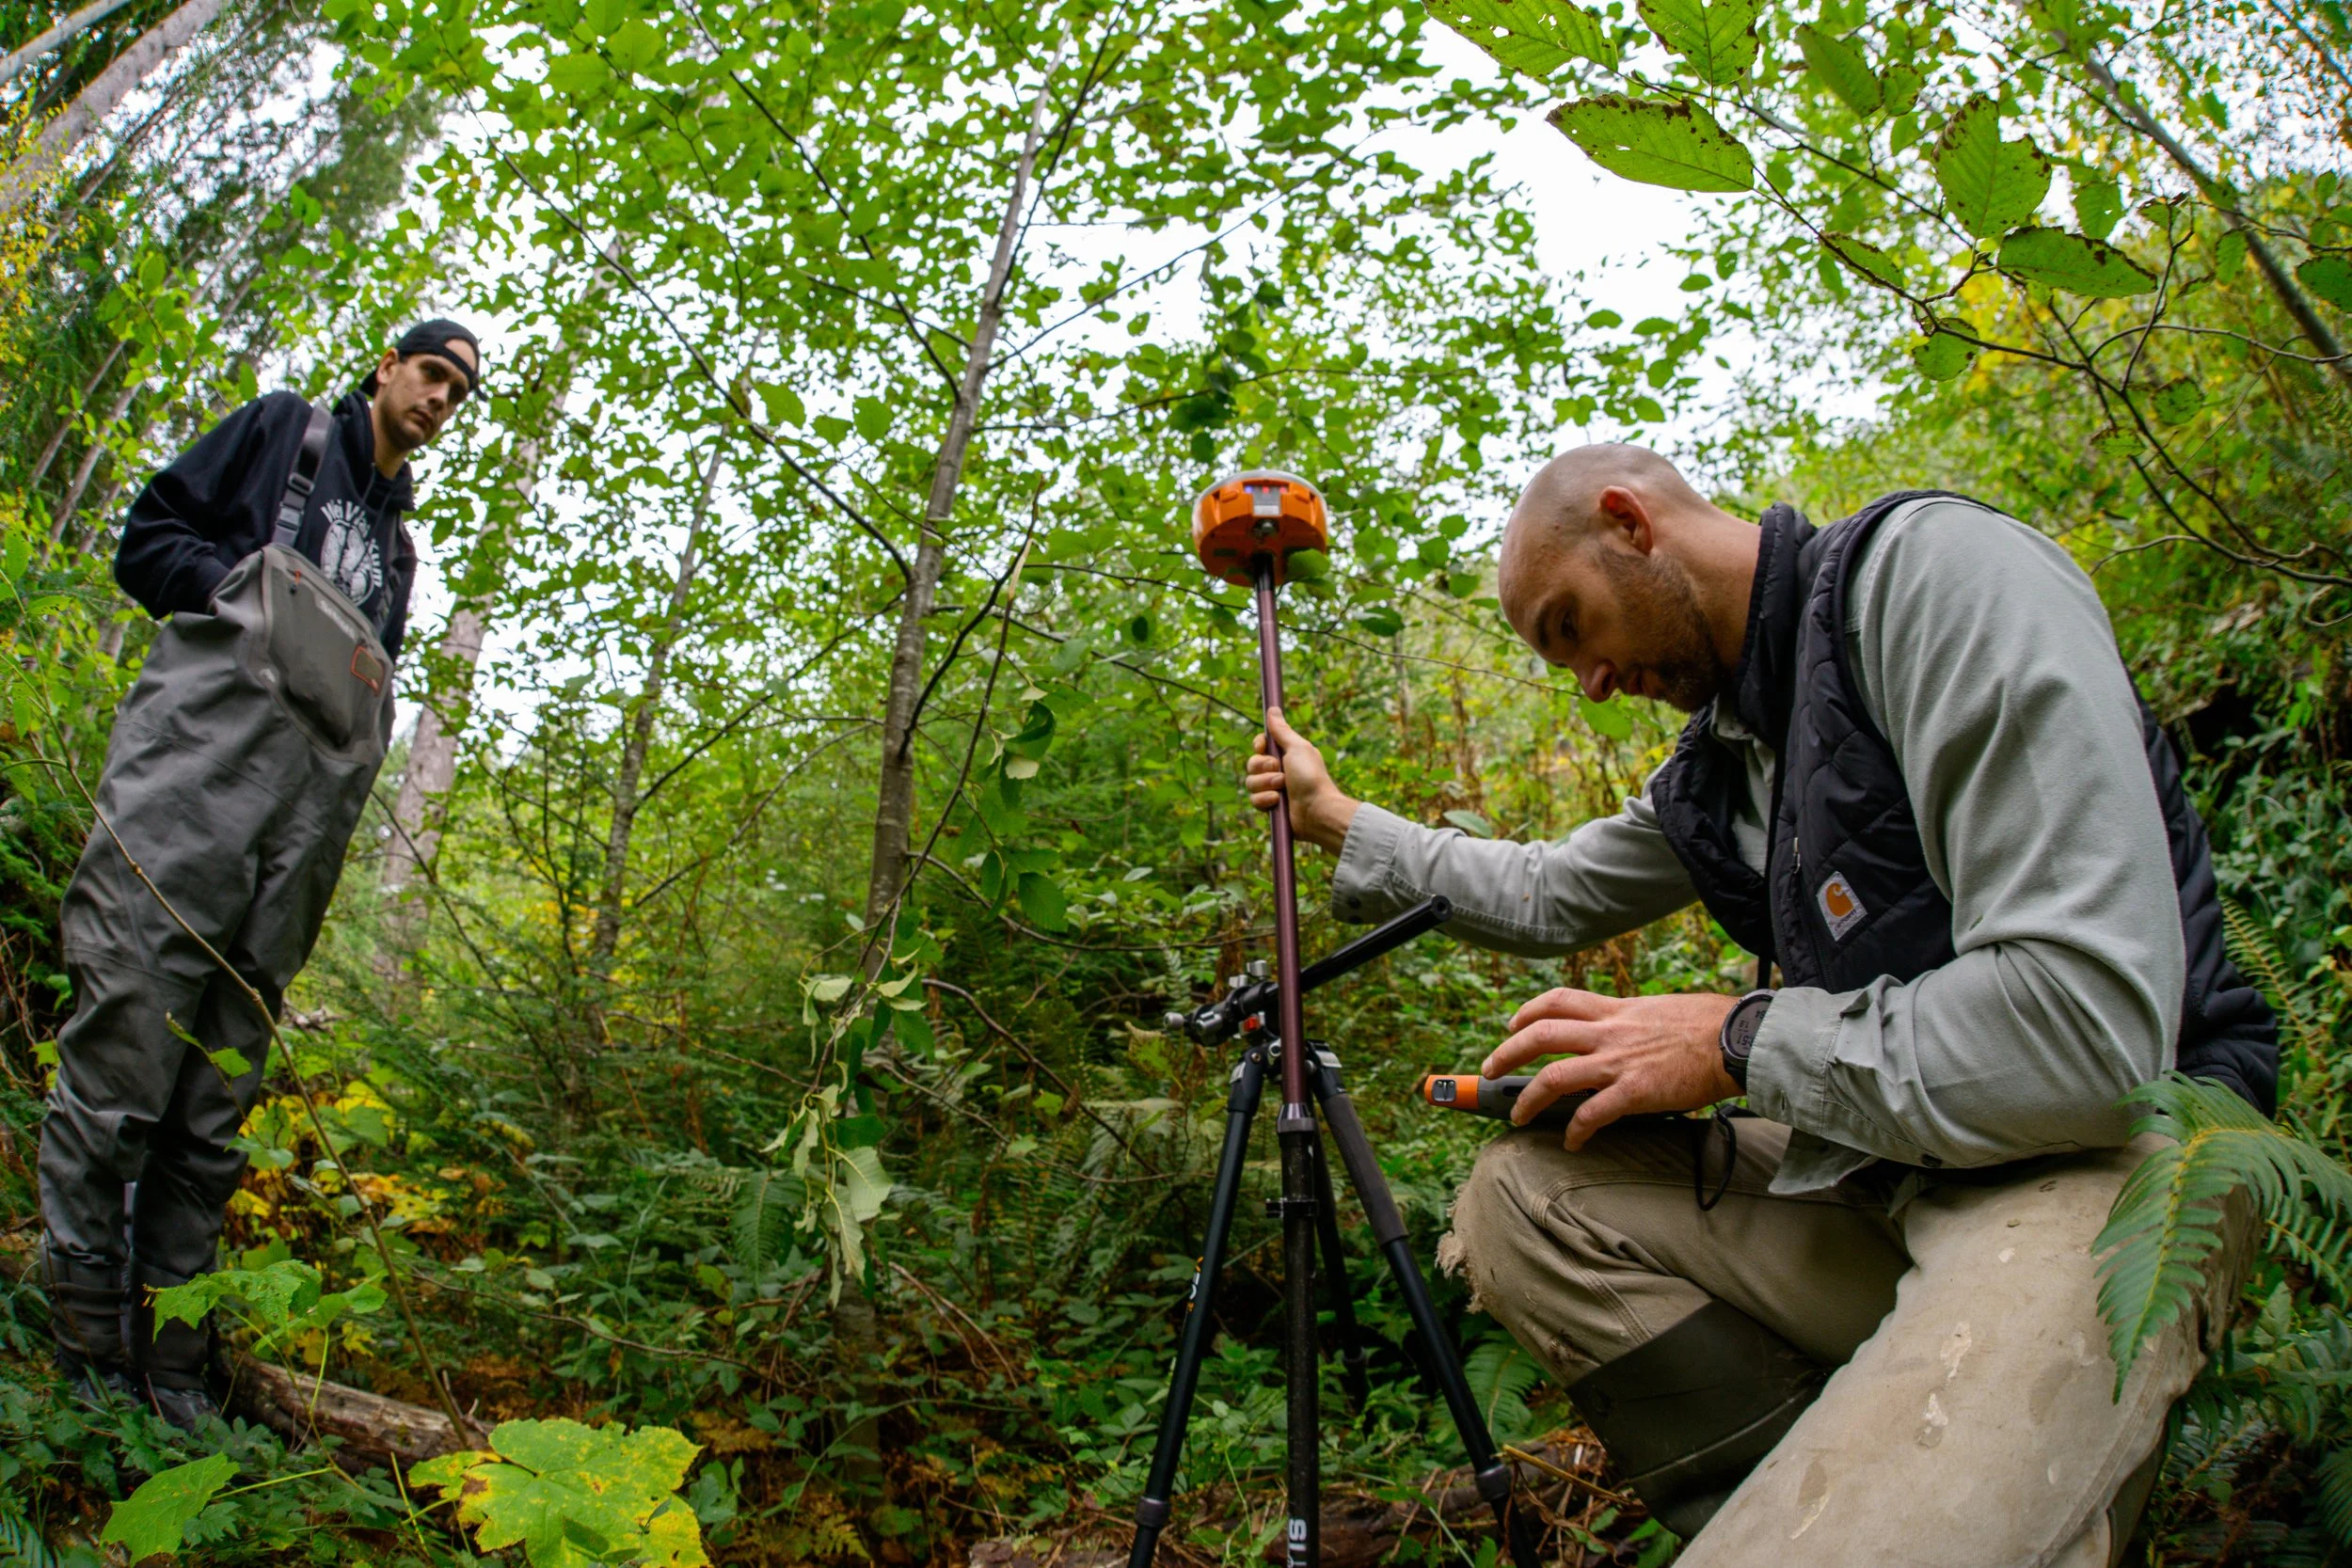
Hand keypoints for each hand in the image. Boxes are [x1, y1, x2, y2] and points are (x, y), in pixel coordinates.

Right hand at [1245, 706, 1359, 852]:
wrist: (1316, 810)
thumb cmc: (1311, 776)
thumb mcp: (1297, 748)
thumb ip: (1282, 730)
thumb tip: (1273, 708)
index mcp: (1285, 755)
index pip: (1260, 746)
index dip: (1259, 746)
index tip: (1263, 747)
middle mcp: (1278, 771)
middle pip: (1252, 763)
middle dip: (1263, 767)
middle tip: (1279, 770)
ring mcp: (1272, 789)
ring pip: (1250, 782)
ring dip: (1265, 784)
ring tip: (1282, 788)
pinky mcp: (1269, 807)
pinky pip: (1254, 800)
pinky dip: (1265, 800)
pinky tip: (1278, 802)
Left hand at [1485, 988, 1741, 1150]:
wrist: (1735, 1039)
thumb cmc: (1706, 1024)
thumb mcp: (1658, 1009)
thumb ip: (1631, 1020)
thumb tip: (1623, 1029)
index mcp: (1616, 1009)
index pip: (1559, 1000)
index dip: (1528, 1011)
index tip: (1512, 1024)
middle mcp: (1609, 1032)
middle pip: (1540, 1035)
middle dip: (1506, 1053)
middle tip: (1489, 1070)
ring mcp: (1618, 1062)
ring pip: (1553, 1076)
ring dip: (1528, 1099)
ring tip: (1518, 1115)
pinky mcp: (1634, 1092)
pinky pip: (1591, 1114)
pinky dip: (1575, 1131)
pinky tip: (1572, 1143)